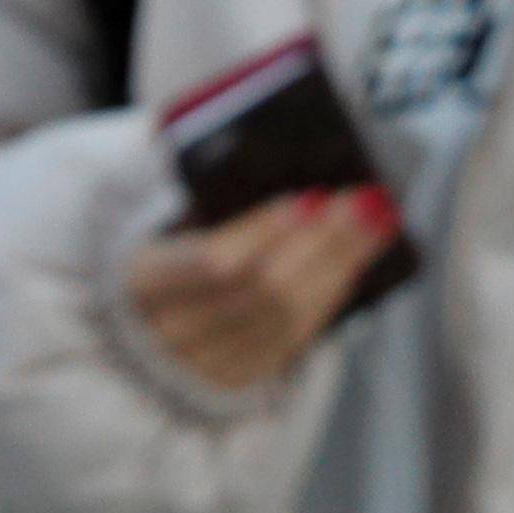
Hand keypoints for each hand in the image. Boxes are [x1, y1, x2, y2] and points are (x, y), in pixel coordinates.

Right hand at [125, 186, 400, 390]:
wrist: (137, 318)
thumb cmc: (161, 240)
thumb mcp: (160, 206)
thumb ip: (194, 177)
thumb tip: (249, 134)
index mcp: (141, 280)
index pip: (210, 261)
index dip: (263, 230)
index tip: (311, 198)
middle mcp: (168, 332)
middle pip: (261, 290)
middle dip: (322, 241)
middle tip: (365, 200)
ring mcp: (201, 365)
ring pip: (285, 318)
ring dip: (339, 266)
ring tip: (376, 221)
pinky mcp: (234, 378)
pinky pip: (293, 341)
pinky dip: (329, 296)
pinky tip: (355, 260)